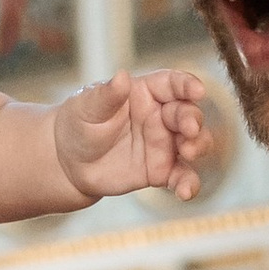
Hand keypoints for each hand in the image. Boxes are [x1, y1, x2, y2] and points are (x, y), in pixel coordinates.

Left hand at [50, 69, 216, 204]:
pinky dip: (188, 184)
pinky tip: (186, 191)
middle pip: (187, 113)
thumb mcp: (87, 107)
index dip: (188, 85)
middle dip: (193, 119)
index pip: (172, 83)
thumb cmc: (79, 124)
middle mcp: (161, 116)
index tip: (198, 91)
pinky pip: (181, 176)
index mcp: (146, 93)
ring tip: (188, 152)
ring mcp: (164, 144)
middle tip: (189, 130)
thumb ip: (106, 95)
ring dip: (199, 146)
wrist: (69, 161)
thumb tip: (122, 77)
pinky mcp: (162, 171)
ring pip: (194, 143)